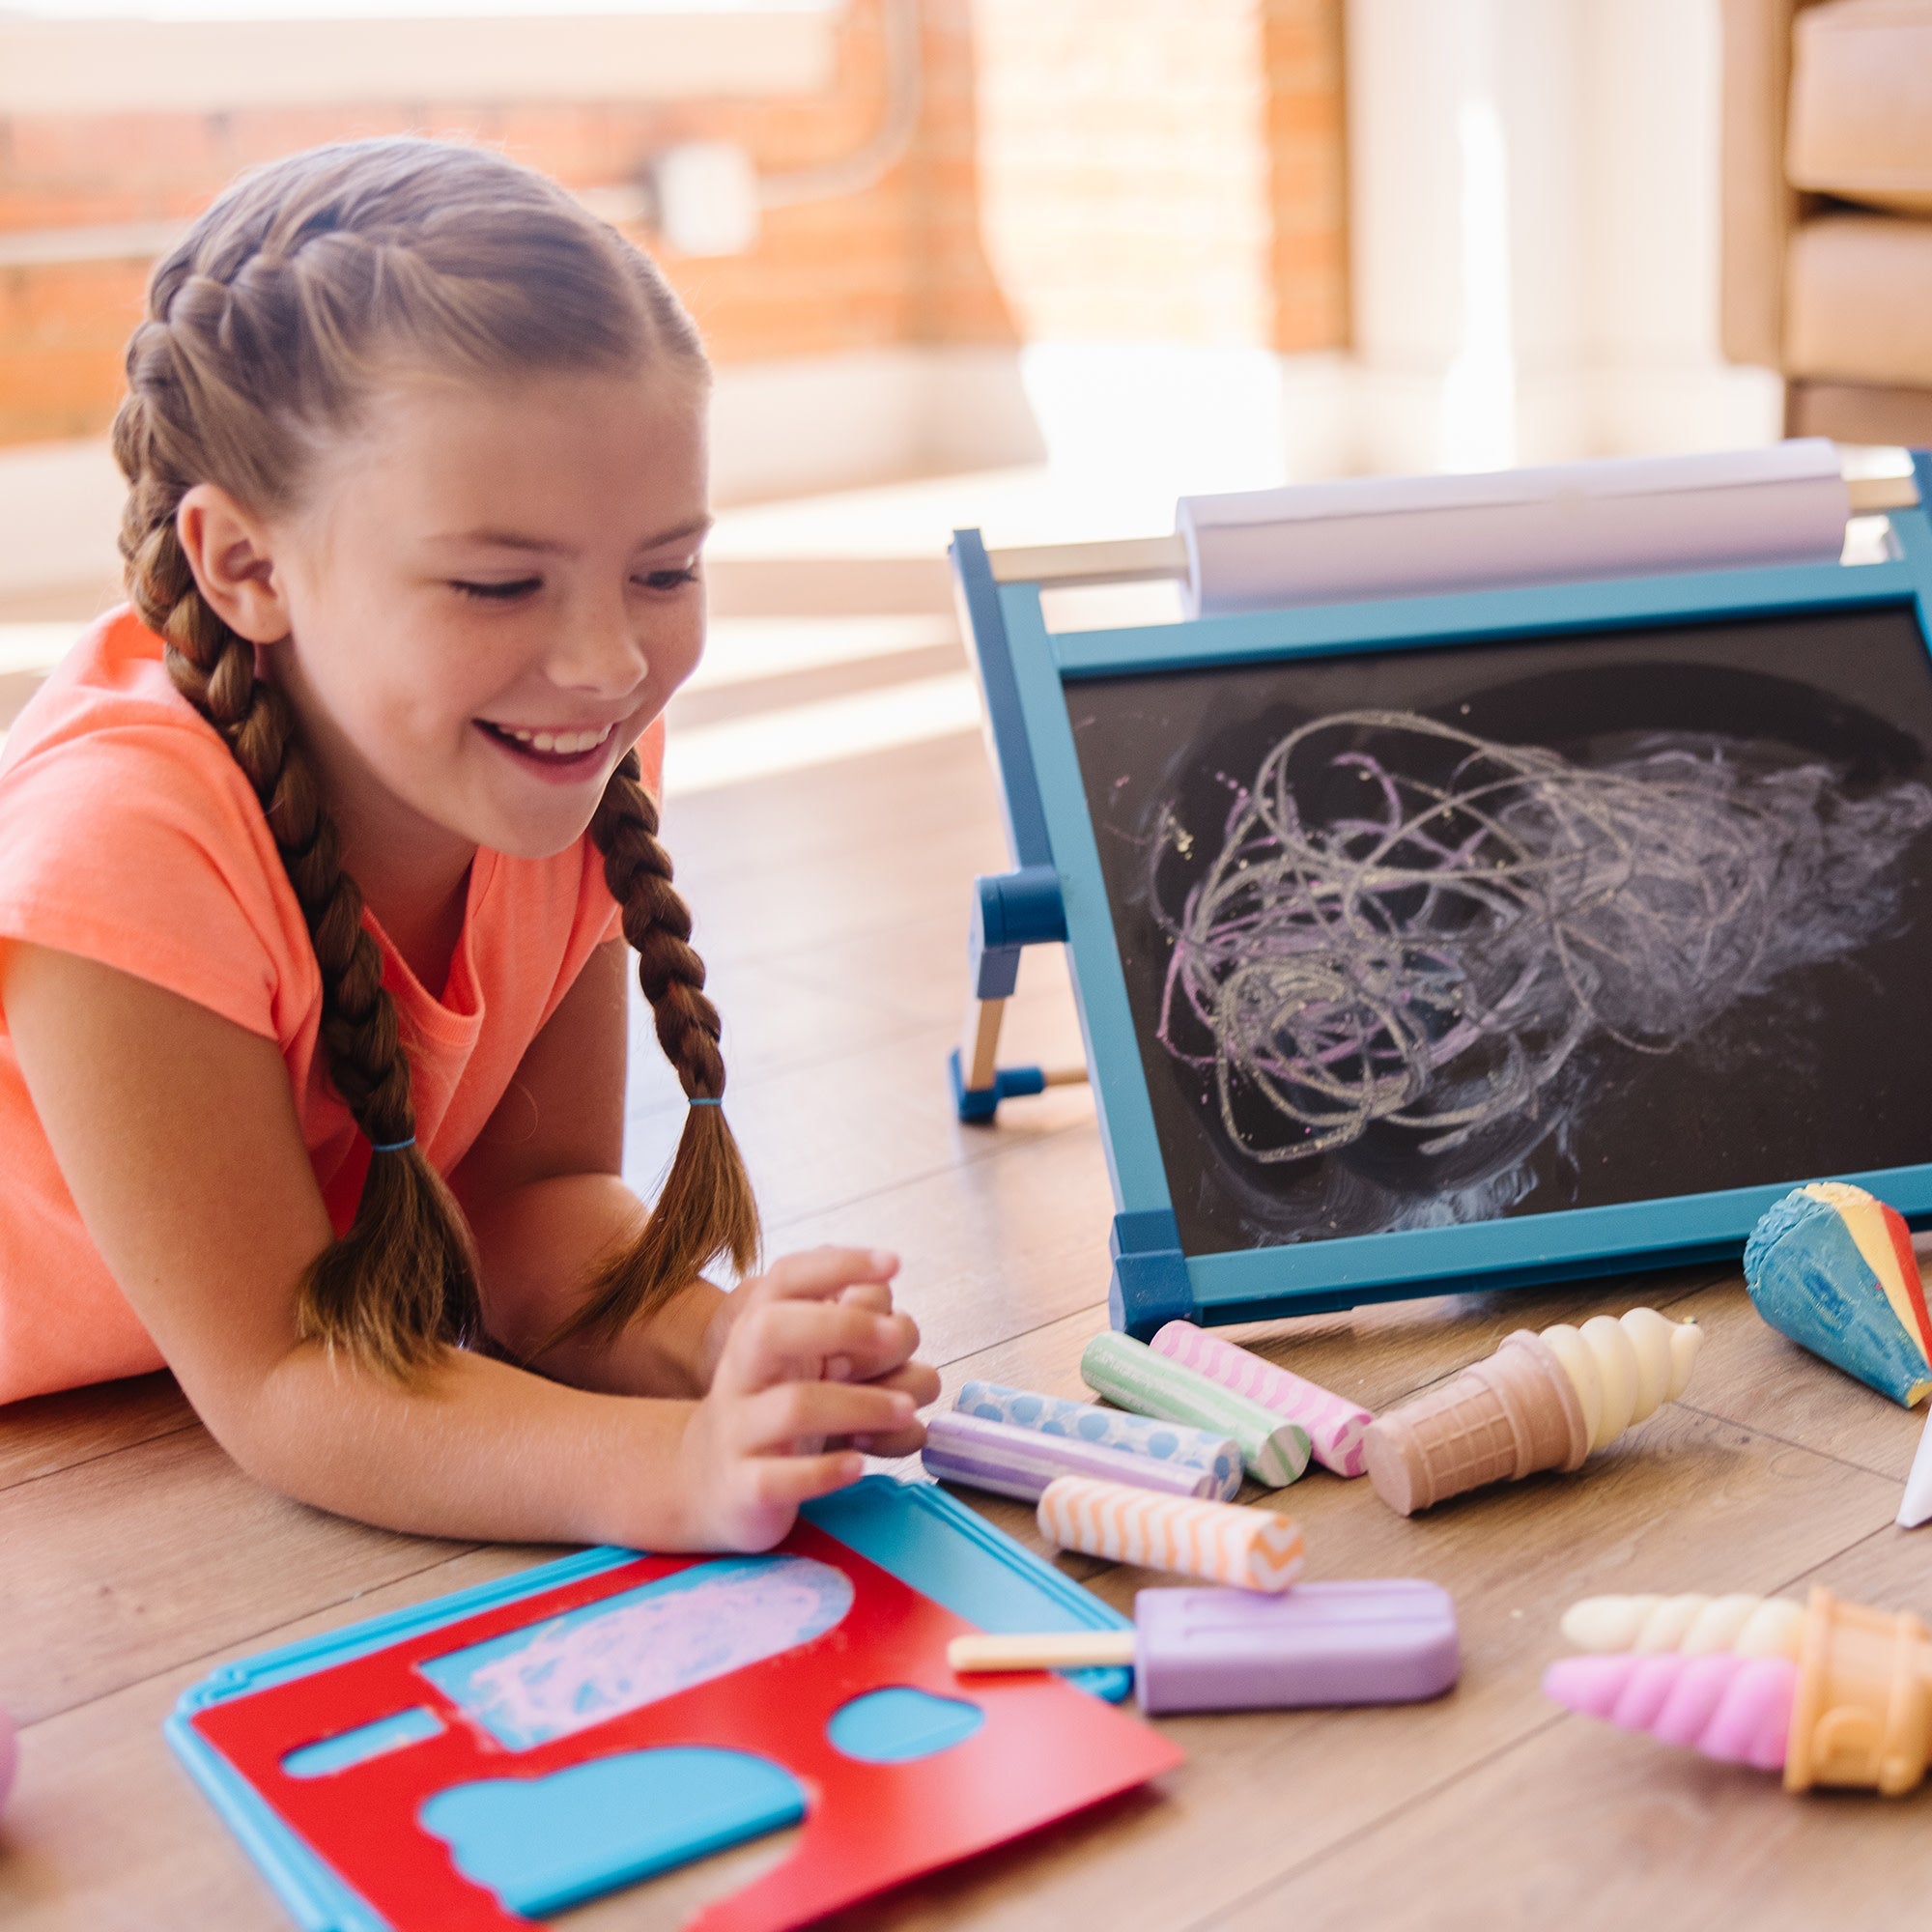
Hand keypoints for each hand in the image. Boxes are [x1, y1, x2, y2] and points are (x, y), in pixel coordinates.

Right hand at [677, 1246, 938, 1549]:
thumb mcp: (806, 1358)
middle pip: (775, 1328)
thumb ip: (849, 1332)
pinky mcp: (745, 1488)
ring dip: (861, 1405)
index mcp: (757, 1328)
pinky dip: (827, 1471)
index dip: (839, 1263)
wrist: (706, 1482)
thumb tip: (894, 1321)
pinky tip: (860, 1464)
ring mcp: (738, 1430)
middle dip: (844, 1325)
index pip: (787, 1277)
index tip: (894, 1263)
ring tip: (905, 1411)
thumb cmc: (777, 1407)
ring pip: (794, 1406)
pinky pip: (781, 1479)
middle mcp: (741, 1371)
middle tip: (896, 1336)